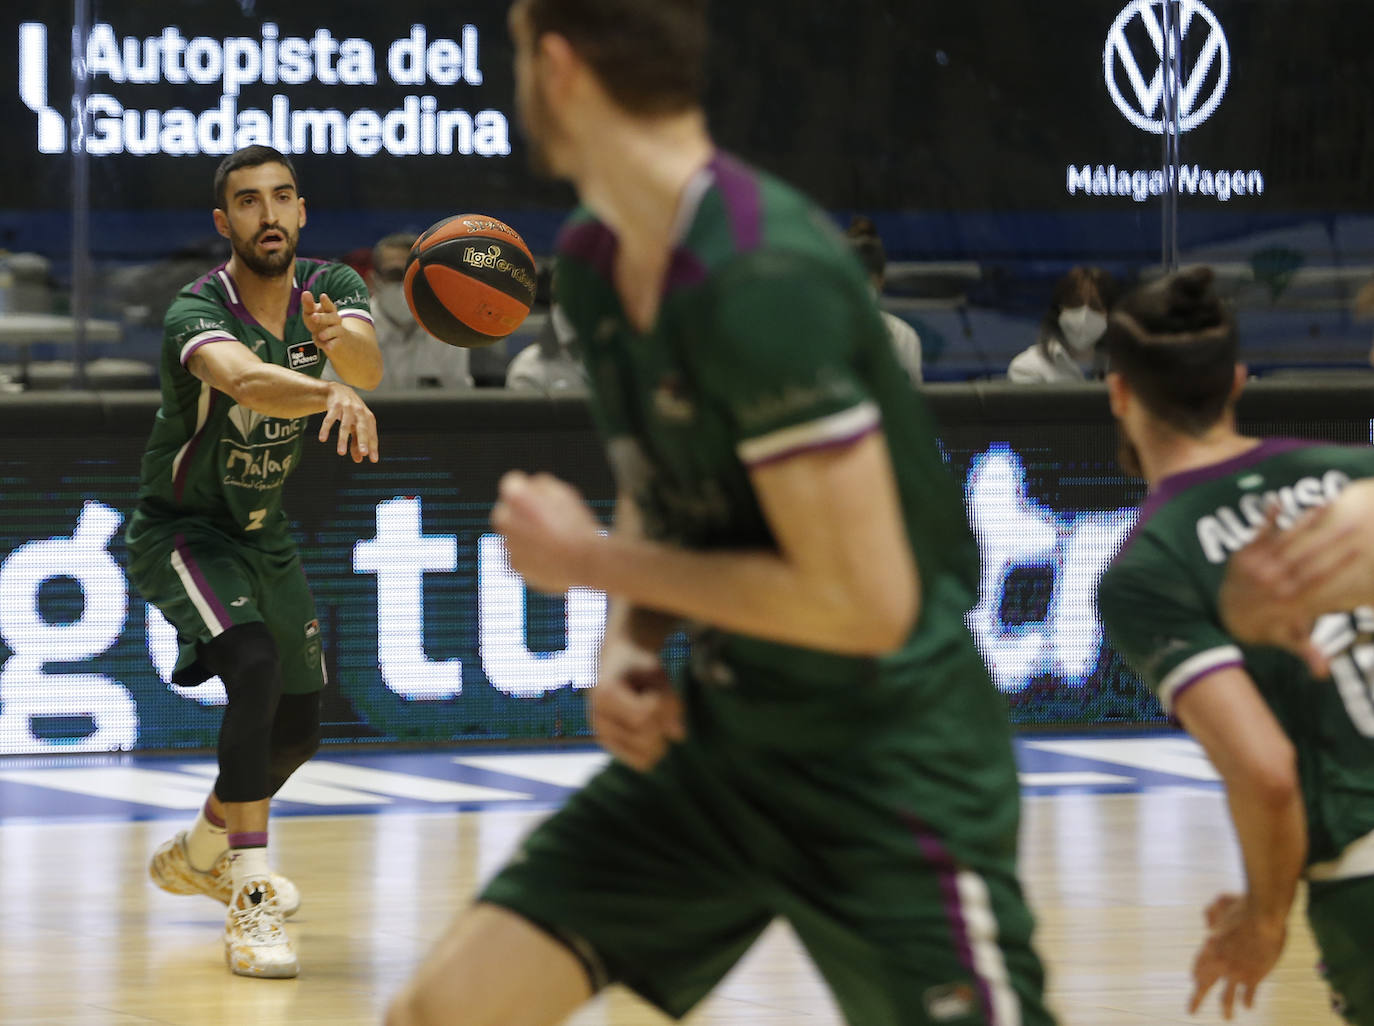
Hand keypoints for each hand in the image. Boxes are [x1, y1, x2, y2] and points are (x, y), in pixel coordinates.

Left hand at [302, 290, 344, 351]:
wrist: (339, 340)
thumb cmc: (321, 324)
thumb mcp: (313, 314)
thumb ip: (308, 305)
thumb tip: (305, 293)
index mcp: (329, 311)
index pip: (328, 305)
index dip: (325, 301)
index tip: (322, 296)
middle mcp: (335, 320)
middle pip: (332, 317)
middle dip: (323, 317)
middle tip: (313, 317)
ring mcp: (338, 331)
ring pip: (335, 330)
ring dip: (328, 332)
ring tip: (321, 335)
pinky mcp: (338, 343)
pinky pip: (335, 344)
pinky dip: (331, 345)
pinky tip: (327, 347)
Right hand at [318, 381, 378, 462]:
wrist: (339, 390)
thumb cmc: (351, 412)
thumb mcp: (356, 425)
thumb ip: (357, 442)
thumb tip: (359, 460)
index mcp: (368, 418)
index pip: (372, 434)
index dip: (373, 447)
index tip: (373, 460)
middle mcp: (360, 412)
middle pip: (362, 428)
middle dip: (363, 441)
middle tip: (364, 453)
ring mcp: (347, 408)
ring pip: (345, 425)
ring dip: (343, 439)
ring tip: (341, 453)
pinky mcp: (335, 405)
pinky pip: (329, 419)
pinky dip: (325, 429)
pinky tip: (322, 439)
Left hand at [491, 471, 601, 593]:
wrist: (586, 562)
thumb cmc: (576, 525)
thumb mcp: (563, 492)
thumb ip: (540, 485)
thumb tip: (530, 489)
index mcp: (516, 497)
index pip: (512, 484)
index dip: (529, 489)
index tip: (542, 498)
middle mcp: (505, 519)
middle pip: (505, 510)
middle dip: (520, 512)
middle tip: (545, 518)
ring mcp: (508, 544)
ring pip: (512, 534)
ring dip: (525, 533)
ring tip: (552, 538)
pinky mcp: (515, 565)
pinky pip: (519, 554)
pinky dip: (530, 553)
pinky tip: (550, 553)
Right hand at [590, 635, 684, 770]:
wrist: (614, 665)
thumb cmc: (636, 665)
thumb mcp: (655, 672)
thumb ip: (668, 699)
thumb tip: (679, 736)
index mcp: (605, 694)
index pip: (644, 716)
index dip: (664, 707)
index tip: (662, 692)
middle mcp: (598, 719)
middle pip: (646, 737)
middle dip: (664, 722)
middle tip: (663, 702)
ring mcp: (602, 736)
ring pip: (647, 755)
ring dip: (661, 736)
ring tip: (654, 714)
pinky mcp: (611, 747)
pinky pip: (642, 762)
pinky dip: (655, 750)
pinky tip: (652, 730)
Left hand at [1188, 892, 1286, 1019]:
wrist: (1264, 916)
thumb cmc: (1243, 905)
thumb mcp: (1219, 902)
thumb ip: (1211, 914)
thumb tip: (1209, 928)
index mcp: (1209, 946)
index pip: (1198, 966)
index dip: (1197, 973)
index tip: (1194, 979)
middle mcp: (1219, 963)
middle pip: (1205, 985)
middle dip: (1197, 998)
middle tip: (1190, 1010)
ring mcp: (1237, 972)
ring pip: (1227, 997)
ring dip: (1226, 1009)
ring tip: (1226, 1018)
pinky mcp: (1255, 976)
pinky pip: (1249, 993)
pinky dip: (1248, 1000)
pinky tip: (1248, 1006)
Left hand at [1218, 498, 1368, 676]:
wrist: (1226, 615)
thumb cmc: (1265, 626)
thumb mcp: (1285, 638)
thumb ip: (1305, 650)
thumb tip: (1322, 672)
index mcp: (1286, 598)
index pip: (1316, 578)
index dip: (1337, 564)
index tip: (1358, 550)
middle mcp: (1271, 579)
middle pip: (1304, 555)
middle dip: (1329, 539)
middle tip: (1353, 523)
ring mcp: (1256, 564)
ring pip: (1283, 540)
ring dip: (1304, 522)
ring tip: (1325, 505)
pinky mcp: (1243, 553)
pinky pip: (1257, 533)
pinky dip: (1266, 517)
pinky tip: (1277, 499)